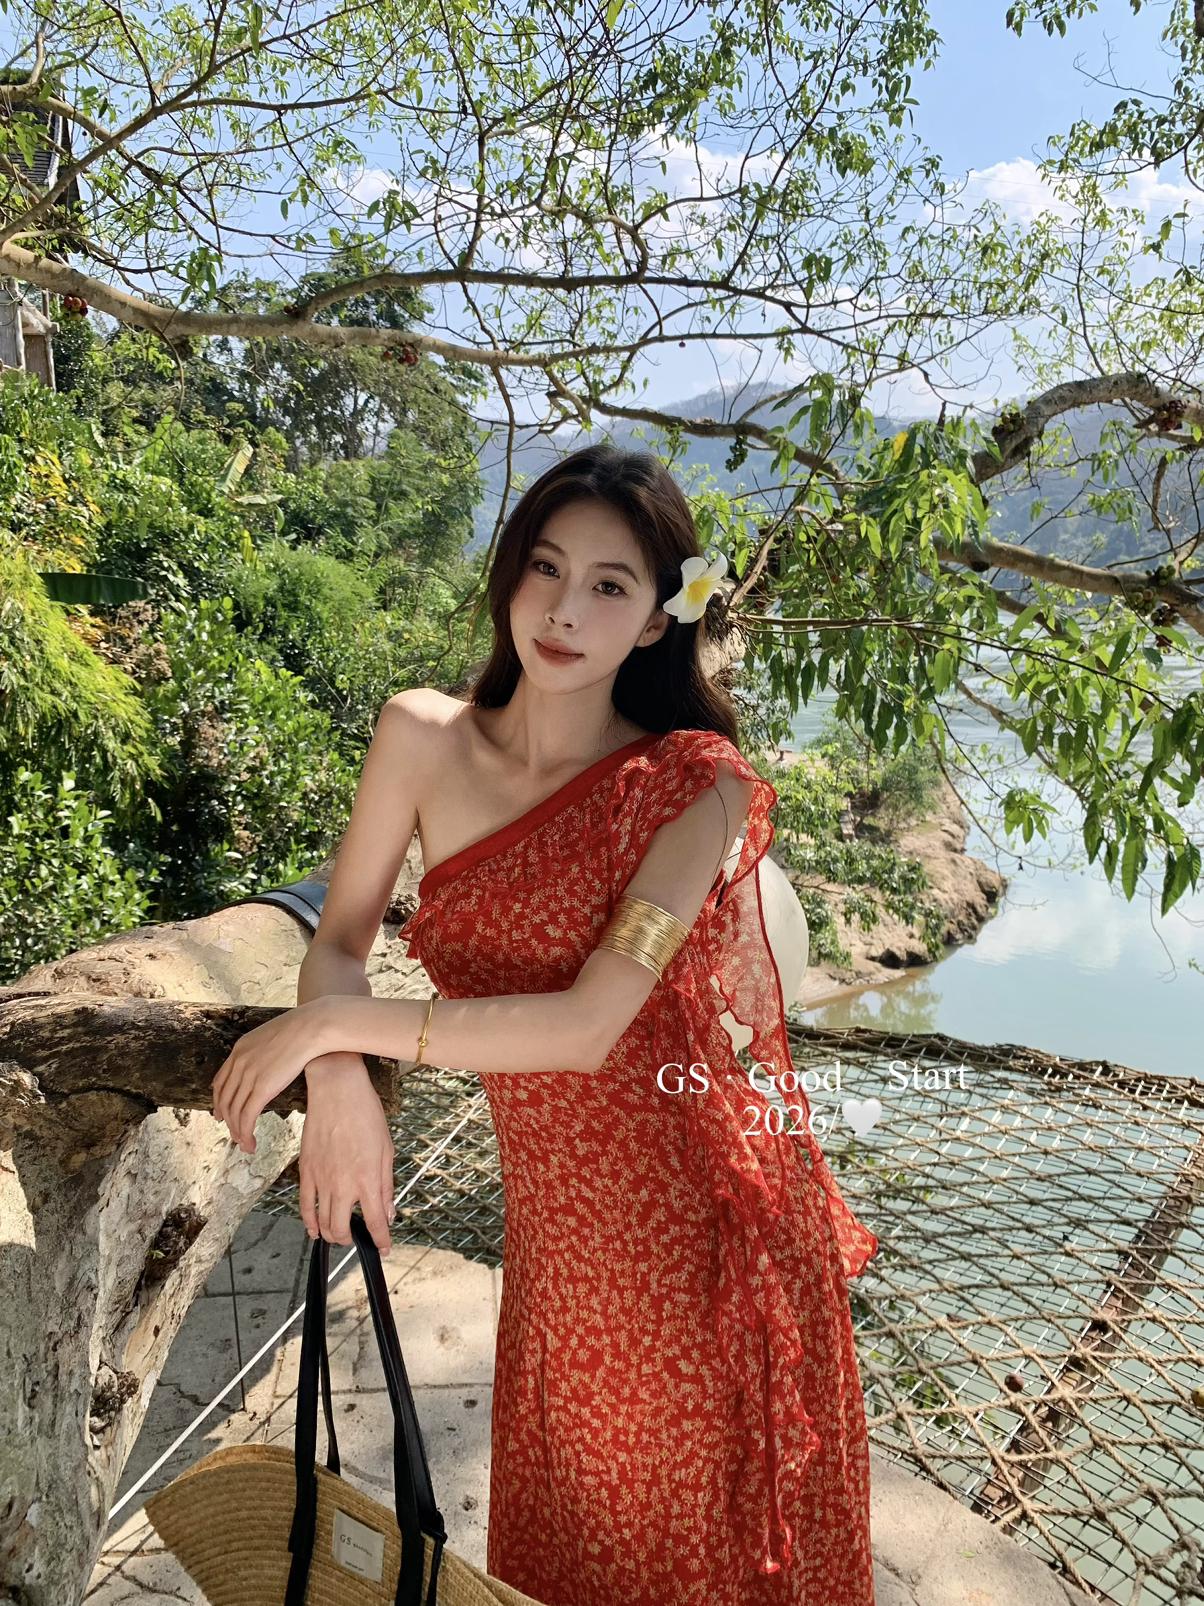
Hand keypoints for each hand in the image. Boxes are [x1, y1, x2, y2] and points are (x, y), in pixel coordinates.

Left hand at [212, 997, 332, 1151]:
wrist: (311, 1027)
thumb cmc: (302, 1029)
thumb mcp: (272, 1036)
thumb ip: (263, 1050)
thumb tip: (268, 1060)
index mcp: (239, 1050)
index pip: (220, 1081)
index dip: (219, 1100)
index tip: (221, 1113)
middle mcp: (239, 1063)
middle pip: (225, 1099)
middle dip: (227, 1120)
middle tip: (232, 1133)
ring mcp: (249, 1075)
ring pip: (235, 1112)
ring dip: (238, 1132)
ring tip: (244, 1144)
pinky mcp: (262, 1088)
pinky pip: (248, 1116)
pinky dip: (246, 1133)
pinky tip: (251, 1142)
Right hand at [300, 1063, 395, 1253]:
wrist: (337, 1090)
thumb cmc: (366, 1114)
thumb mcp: (386, 1149)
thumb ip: (386, 1185)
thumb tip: (387, 1212)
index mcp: (367, 1179)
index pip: (374, 1222)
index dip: (380, 1239)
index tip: (383, 1247)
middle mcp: (342, 1184)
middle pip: (341, 1229)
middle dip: (350, 1240)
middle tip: (357, 1238)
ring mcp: (321, 1179)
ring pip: (321, 1222)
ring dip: (331, 1234)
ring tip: (339, 1234)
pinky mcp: (305, 1171)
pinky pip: (304, 1205)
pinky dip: (309, 1222)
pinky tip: (315, 1228)